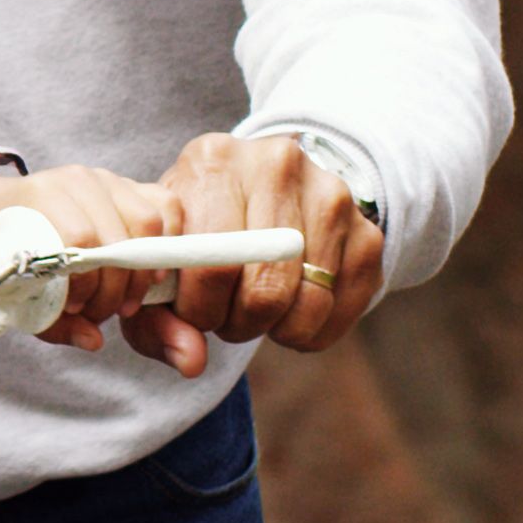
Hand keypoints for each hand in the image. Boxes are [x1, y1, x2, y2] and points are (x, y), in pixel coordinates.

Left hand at [0, 162, 191, 355]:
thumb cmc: (7, 250)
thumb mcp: (16, 288)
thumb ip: (52, 320)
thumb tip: (94, 340)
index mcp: (41, 195)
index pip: (79, 239)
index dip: (85, 283)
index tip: (76, 308)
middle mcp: (76, 180)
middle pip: (116, 237)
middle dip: (116, 287)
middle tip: (104, 312)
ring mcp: (105, 178)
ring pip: (146, 222)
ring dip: (142, 271)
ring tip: (126, 299)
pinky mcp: (128, 184)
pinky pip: (165, 205)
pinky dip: (166, 241)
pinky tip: (149, 274)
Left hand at [133, 129, 391, 362]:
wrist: (262, 187)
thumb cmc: (197, 228)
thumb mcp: (161, 257)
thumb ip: (154, 315)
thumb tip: (191, 361)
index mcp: (214, 161)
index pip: (210, 263)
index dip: (199, 310)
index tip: (194, 315)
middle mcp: (278, 166)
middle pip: (264, 288)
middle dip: (239, 323)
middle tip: (227, 317)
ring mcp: (332, 195)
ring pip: (307, 306)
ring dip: (276, 330)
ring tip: (257, 311)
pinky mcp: (368, 231)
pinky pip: (341, 312)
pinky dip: (312, 332)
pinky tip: (291, 314)